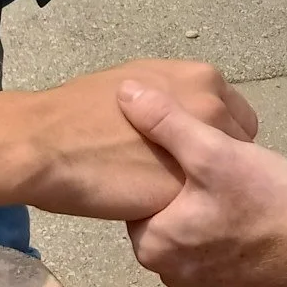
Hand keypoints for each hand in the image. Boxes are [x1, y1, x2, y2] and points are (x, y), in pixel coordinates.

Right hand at [23, 60, 258, 224]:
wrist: (48, 148)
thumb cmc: (80, 113)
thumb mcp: (135, 86)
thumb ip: (168, 98)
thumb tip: (178, 111)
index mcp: (201, 78)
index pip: (236, 116)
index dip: (215, 135)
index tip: (191, 148)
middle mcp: (213, 109)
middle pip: (238, 147)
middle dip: (216, 162)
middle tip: (183, 172)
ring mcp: (204, 150)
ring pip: (222, 179)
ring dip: (205, 186)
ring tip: (169, 190)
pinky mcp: (187, 188)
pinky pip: (199, 203)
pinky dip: (188, 208)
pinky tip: (160, 205)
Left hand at [116, 83, 286, 286]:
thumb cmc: (264, 201)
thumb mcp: (213, 152)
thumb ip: (166, 121)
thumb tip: (125, 92)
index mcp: (151, 247)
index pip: (136, 192)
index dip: (156, 161)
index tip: (181, 142)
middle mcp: (168, 272)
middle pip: (164, 208)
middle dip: (182, 181)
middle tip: (211, 154)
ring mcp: (201, 281)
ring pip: (190, 223)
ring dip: (204, 199)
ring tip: (229, 173)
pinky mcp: (230, 283)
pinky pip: (214, 241)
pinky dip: (223, 220)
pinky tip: (245, 200)